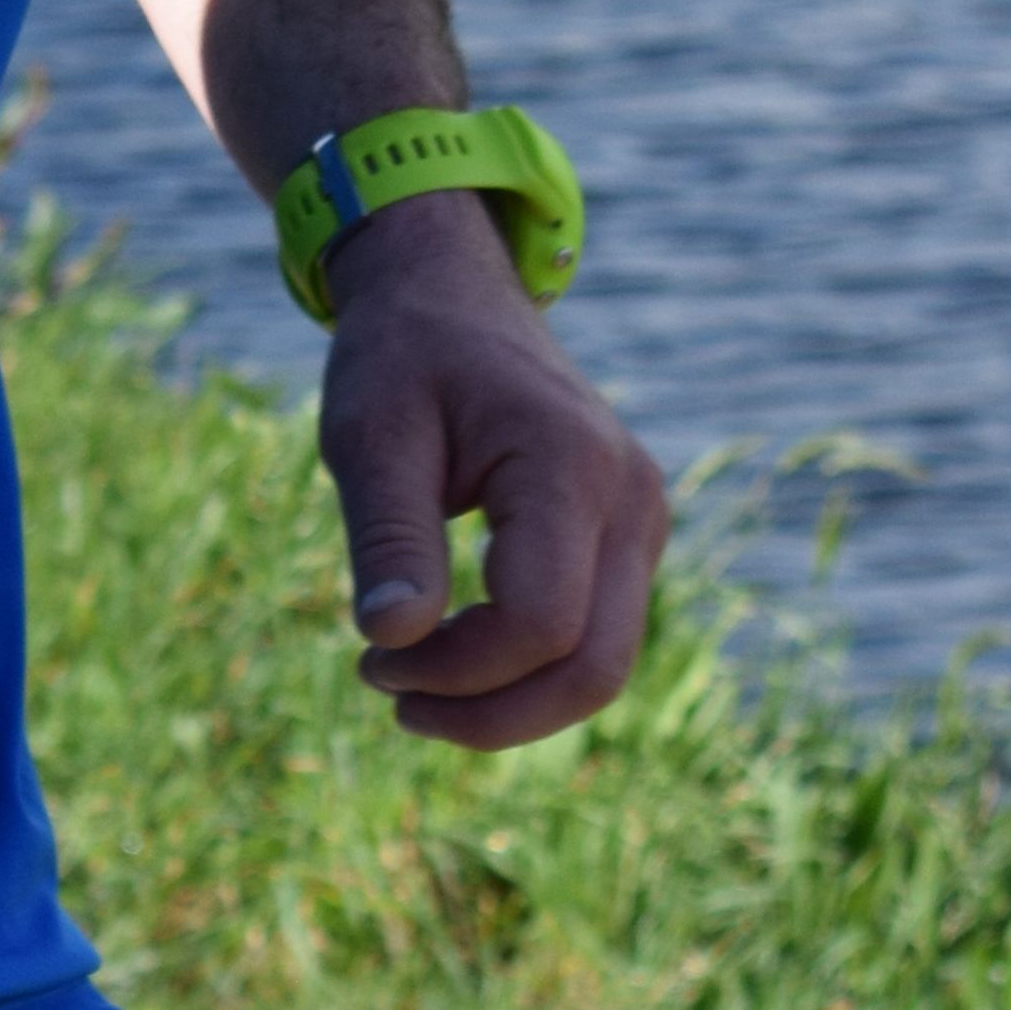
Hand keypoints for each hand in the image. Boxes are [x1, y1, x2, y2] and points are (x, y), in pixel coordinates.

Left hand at [314, 191, 666, 751]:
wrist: (452, 296)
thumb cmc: (402, 355)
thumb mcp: (369, 433)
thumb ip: (387, 535)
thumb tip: (392, 641)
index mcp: (570, 465)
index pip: (540, 622)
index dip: (456, 669)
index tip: (370, 656)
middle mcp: (631, 500)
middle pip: (594, 670)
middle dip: (489, 714)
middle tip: (388, 691)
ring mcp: (641, 522)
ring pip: (602, 668)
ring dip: (507, 702)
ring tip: (405, 677)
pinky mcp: (627, 540)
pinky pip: (594, 638)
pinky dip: (523, 670)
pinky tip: (446, 652)